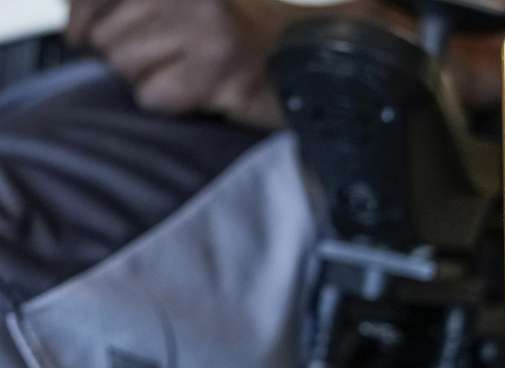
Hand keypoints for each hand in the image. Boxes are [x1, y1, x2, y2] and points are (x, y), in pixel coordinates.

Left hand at [65, 0, 315, 128]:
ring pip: (127, 68)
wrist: (311, 55)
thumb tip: (74, 26)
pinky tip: (206, 88)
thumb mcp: (181, 1)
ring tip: (193, 70)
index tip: (82, 35)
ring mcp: (205, 29)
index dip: (82, 19)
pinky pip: (155, 97)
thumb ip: (127, 6)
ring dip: (153, 79)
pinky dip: (174, 101)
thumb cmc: (240, 31)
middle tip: (173, 56)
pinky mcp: (218, 71)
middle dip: (130, 55)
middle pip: (106, 38)